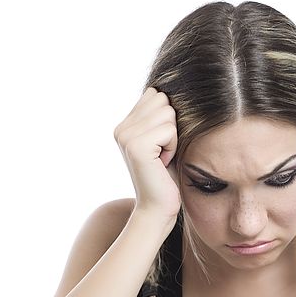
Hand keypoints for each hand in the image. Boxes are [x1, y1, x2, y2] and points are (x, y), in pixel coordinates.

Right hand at [113, 86, 181, 221]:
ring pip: (168, 113)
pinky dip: (173, 146)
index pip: (155, 94)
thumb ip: (161, 116)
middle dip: (172, 126)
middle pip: (162, 99)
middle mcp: (121, 128)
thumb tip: (173, 88)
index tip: (163, 145)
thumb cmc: (167, 176)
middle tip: (164, 152)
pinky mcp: (136, 146)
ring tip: (163, 157)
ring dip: (174, 137)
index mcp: (125, 125)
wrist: (158, 208)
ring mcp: (126, 136)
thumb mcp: (164, 141)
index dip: (168, 118)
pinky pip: (169, 129)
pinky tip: (163, 162)